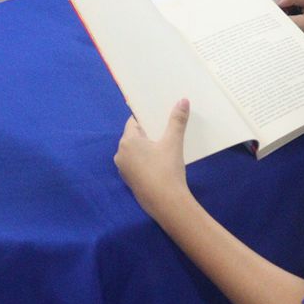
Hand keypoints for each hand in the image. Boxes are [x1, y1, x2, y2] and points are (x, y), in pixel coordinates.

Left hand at [114, 99, 191, 219]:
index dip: (146, 118)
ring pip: (135, 151)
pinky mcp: (129, 181)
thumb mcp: (173, 142)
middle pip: (134, 137)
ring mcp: (123, 169)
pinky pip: (136, 164)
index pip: (133, 122)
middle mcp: (120, 153)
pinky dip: (145, 161)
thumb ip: (177, 121)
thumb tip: (183, 100)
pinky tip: (160, 163)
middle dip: (148, 133)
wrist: (166, 203)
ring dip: (146, 148)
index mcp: (127, 141)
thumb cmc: (167, 169)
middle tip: (164, 129)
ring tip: (164, 146)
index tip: (158, 116)